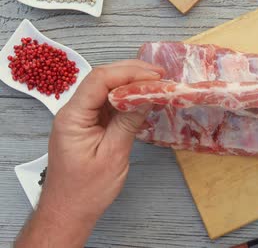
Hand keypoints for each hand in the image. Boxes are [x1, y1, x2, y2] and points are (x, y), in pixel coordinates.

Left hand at [16, 60, 163, 247]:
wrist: (68, 212)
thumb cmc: (87, 190)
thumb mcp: (113, 155)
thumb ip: (128, 122)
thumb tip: (147, 95)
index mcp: (73, 117)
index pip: (100, 80)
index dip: (129, 72)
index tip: (155, 76)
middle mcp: (74, 112)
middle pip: (103, 79)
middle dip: (132, 73)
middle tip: (162, 76)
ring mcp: (81, 118)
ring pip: (107, 89)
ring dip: (132, 84)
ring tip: (158, 84)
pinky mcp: (90, 125)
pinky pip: (109, 104)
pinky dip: (128, 98)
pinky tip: (144, 99)